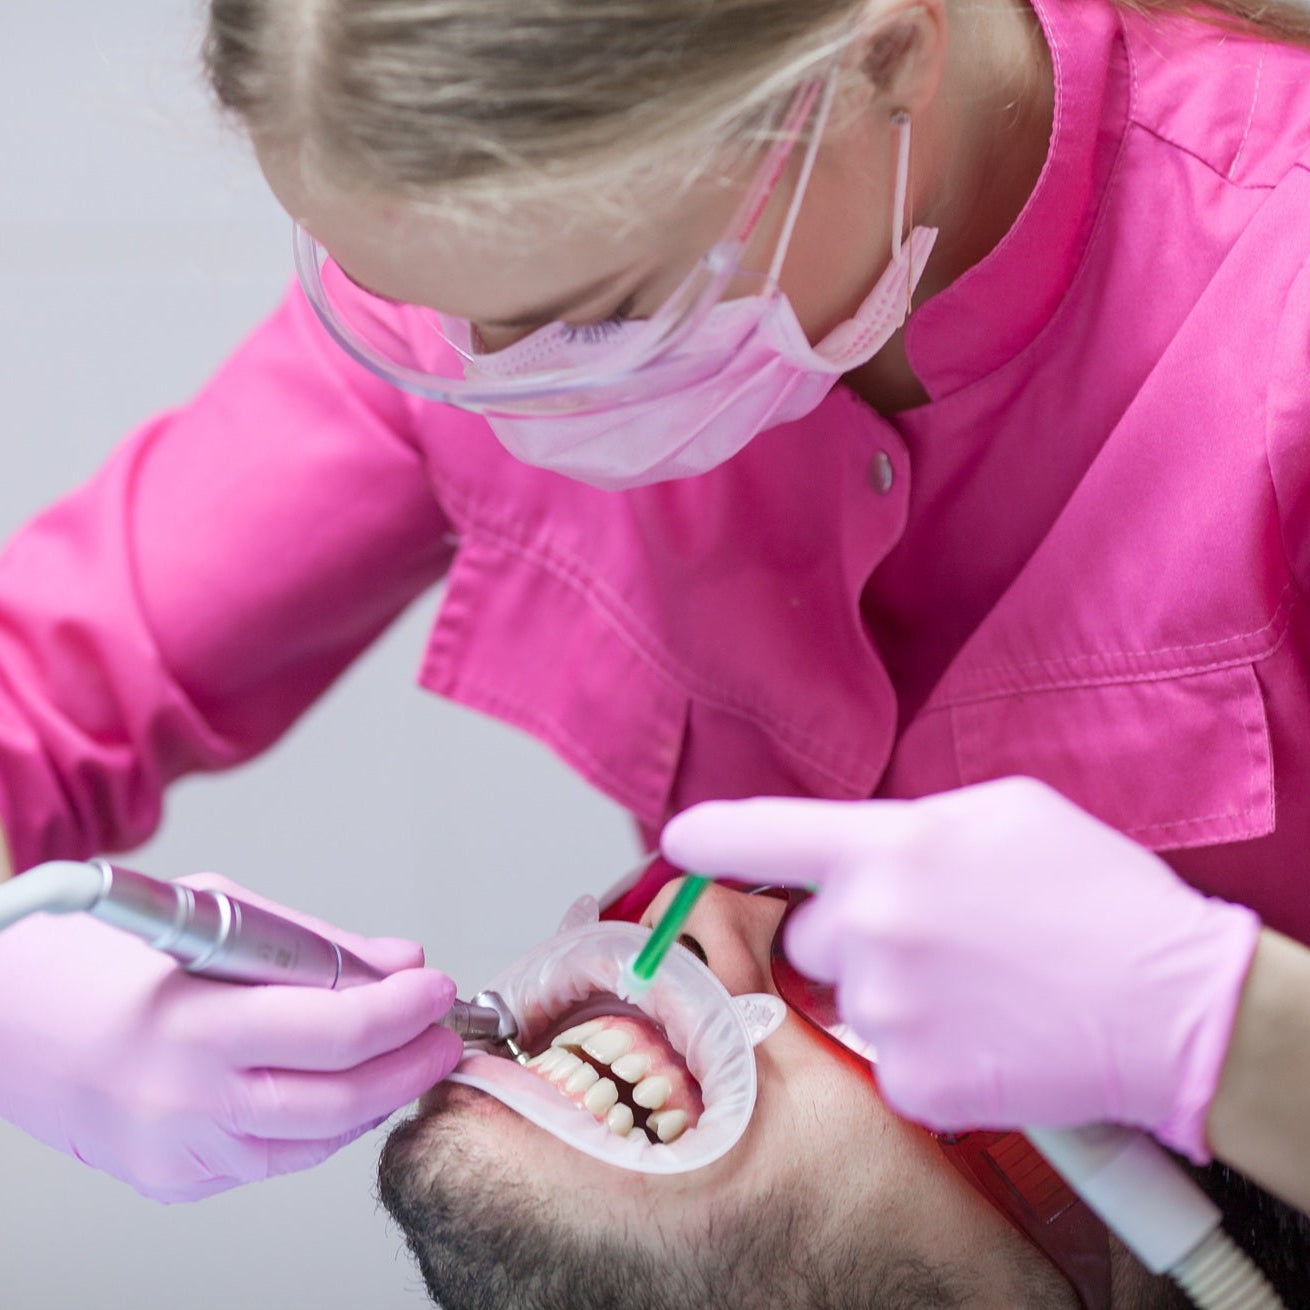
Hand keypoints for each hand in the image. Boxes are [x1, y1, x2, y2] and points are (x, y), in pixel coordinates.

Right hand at [0, 872, 461, 1200]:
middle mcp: (184, 1100)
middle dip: (410, 1067)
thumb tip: (400, 960)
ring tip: (406, 1059)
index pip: (335, 1030)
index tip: (437, 990)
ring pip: (315, 1142)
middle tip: (444, 1036)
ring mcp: (177, 1151)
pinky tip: (341, 1089)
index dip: (403, 1013)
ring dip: (375, 1100)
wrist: (1, 1019)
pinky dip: (320, 1125)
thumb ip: (316, 945)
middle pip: (339, 1101)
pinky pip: (272, 1159)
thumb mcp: (215, 915)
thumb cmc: (101, 956)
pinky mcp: (173, 1179)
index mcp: (193, 1024)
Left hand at [662, 778, 1260, 1160]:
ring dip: (887, 992)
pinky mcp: (908, 1081)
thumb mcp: (1003, 813)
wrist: (1174, 1006)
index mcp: (890, 846)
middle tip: (930, 936)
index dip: (711, 835)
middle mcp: (870, 925)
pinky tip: (983, 1030)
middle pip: (805, 934)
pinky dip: (920, 1048)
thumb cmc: (1096, 893)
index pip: (764, 833)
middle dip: (848, 934)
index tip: (678, 841)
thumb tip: (863, 849)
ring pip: (844, 999)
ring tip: (973, 983)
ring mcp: (884, 1010)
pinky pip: (881, 1058)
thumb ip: (910, 825)